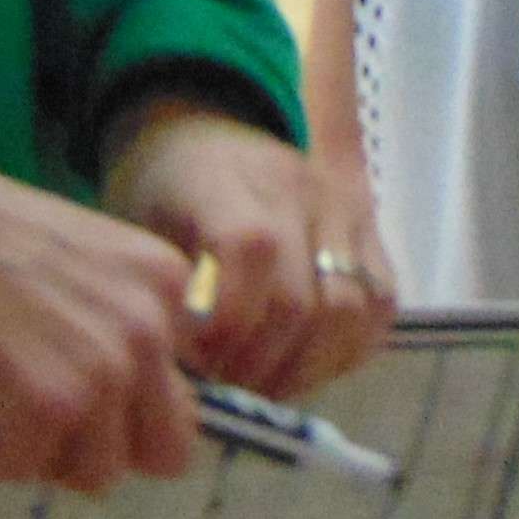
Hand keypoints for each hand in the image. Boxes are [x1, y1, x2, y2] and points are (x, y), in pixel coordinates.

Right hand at [0, 165, 202, 491]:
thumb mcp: (84, 257)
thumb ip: (121, 316)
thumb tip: (128, 401)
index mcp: (168, 285)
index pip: (186, 392)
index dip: (128, 408)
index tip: (73, 391)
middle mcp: (151, 329)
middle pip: (165, 450)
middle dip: (104, 449)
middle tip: (43, 424)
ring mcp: (104, 370)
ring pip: (97, 474)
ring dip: (41, 455)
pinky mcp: (48, 406)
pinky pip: (23, 471)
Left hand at [101, 98, 395, 401]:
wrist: (205, 131)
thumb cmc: (163, 189)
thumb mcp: (140, 224)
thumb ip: (168, 287)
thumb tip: (185, 367)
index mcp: (229, 176)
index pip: (251, 248)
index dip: (228, 320)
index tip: (194, 359)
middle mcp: (302, 188)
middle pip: (302, 298)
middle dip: (259, 363)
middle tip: (223, 387)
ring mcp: (348, 212)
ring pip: (351, 312)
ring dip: (304, 367)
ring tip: (260, 384)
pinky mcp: (376, 239)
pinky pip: (379, 312)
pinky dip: (342, 353)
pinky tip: (296, 365)